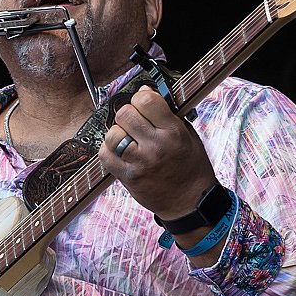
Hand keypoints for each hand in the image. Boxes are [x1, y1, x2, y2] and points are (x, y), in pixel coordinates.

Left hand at [97, 86, 215, 219]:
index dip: (141, 98)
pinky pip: (105, 155)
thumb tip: (145, 92)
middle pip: (124, 114)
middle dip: (128, 115)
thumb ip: (167, 114)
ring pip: (112, 134)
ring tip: (128, 139)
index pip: (146, 100)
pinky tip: (120, 152)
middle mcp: (156, 146)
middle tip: (135, 123)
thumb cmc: (190, 167)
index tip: (143, 104)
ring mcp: (140, 162)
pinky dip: (108, 150)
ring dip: (117, 133)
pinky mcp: (128, 177)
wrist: (190, 202)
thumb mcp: (188, 135)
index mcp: (173, 131)